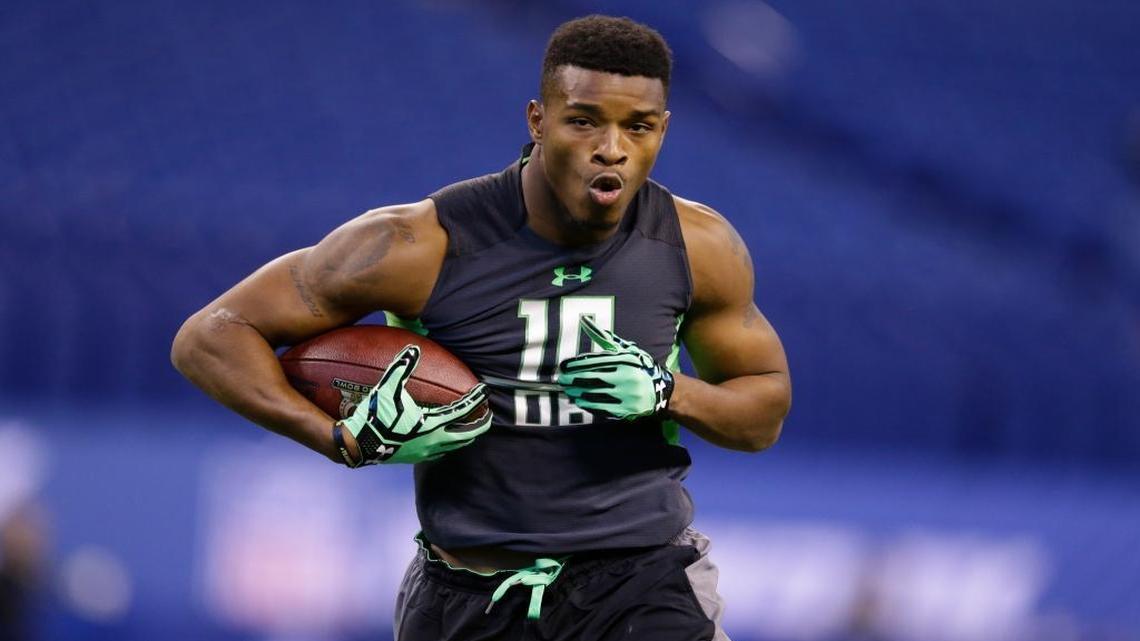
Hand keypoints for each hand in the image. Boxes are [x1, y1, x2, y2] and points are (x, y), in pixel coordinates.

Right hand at [336, 344, 490, 464]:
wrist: (358, 445)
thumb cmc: (373, 417)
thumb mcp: (387, 389)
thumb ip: (401, 368)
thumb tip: (413, 349)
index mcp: (431, 424)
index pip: (461, 411)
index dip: (475, 400)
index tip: (485, 392)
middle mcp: (433, 441)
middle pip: (466, 436)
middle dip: (479, 426)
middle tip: (488, 417)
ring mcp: (425, 452)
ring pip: (454, 447)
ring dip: (465, 437)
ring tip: (471, 429)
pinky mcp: (415, 458)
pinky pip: (439, 452)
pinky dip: (448, 445)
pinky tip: (443, 440)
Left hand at [557, 316, 673, 419]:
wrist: (661, 390)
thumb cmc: (638, 367)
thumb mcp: (626, 350)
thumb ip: (605, 339)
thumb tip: (586, 322)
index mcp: (625, 361)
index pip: (594, 362)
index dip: (576, 365)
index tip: (563, 367)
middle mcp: (626, 378)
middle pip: (592, 379)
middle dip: (573, 380)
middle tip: (561, 380)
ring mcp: (626, 396)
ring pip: (595, 395)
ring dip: (577, 393)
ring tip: (567, 390)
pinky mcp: (626, 410)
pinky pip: (602, 408)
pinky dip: (587, 404)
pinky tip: (578, 400)